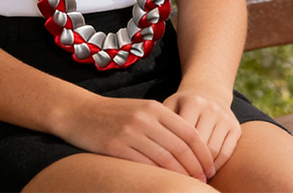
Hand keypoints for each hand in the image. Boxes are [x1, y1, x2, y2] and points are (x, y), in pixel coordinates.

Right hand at [59, 94, 215, 180]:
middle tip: (204, 182)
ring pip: (165, 159)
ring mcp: (131, 132)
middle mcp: (145, 118)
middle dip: (196, 168)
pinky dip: (158, 177)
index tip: (211, 168)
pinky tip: (165, 184)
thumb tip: (190, 149)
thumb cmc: (115, 114)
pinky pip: (144, 166)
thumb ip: (164, 124)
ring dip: (181, 176)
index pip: (189, 132)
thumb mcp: (142, 110)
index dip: (203, 153)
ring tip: (189, 186)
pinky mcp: (116, 147)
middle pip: (180, 148)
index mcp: (155, 108)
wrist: (81, 112)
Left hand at [163, 91, 240, 175]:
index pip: (184, 135)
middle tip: (182, 174)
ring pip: (214, 151)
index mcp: (193, 102)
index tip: (169, 165)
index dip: (176, 153)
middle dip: (191, 162)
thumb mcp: (171, 104)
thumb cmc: (184, 103)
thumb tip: (155, 146)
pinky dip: (217, 164)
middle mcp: (211, 108)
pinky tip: (207, 168)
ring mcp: (225, 118)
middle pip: (200, 145)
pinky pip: (227, 152)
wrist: (209, 89)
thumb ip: (163, 122)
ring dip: (204, 166)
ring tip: (193, 173)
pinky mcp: (235, 127)